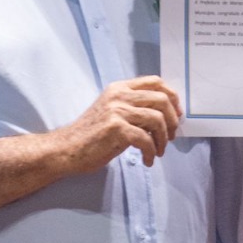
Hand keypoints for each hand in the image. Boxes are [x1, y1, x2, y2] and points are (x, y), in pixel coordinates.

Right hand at [64, 76, 181, 170]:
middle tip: (171, 137)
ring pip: (157, 119)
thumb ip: (135, 108)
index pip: (156, 82)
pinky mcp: (115, 128)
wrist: (65, 150)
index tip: (177, 114)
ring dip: (163, 139)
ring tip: (158, 151)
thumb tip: (165, 115)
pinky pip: (146, 139)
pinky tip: (148, 160)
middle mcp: (119, 95)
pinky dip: (151, 152)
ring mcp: (116, 110)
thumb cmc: (91, 135)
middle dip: (172, 120)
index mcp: (119, 88)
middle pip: (162, 99)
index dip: (172, 97)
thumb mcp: (113, 113)